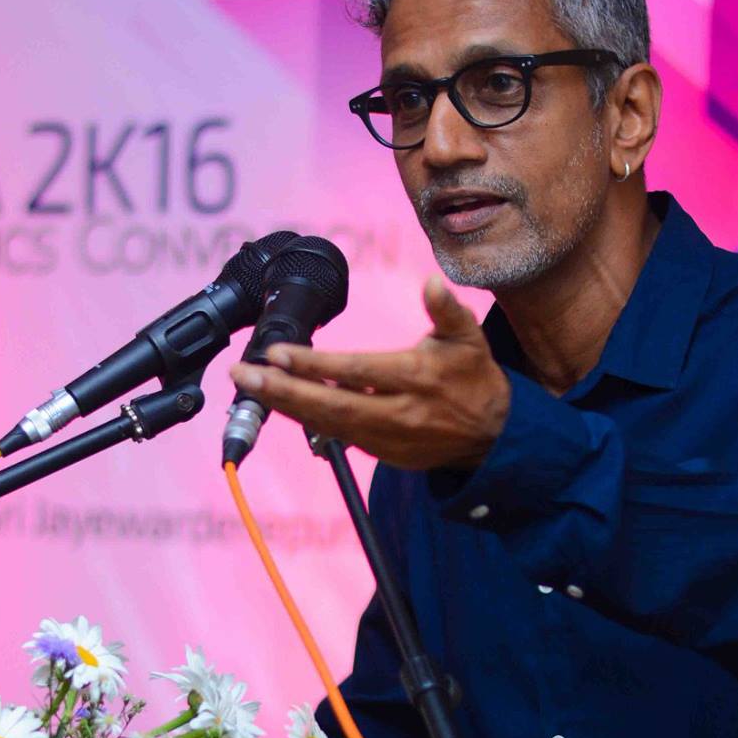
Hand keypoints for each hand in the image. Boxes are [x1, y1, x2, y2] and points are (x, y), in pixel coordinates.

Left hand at [229, 274, 511, 469]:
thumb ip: (446, 310)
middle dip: (282, 390)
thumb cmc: (474, 378)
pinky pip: (337, 435)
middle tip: (243, 374)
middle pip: (330, 405)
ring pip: (328, 424)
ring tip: (250, 386)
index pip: (355, 371)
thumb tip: (430, 283)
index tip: (277, 352)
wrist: (493, 437)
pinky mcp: (383, 454)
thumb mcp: (468, 338)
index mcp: (416, 378)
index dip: (313, 364)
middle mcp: (398, 413)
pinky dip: (307, 419)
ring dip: (286, 406)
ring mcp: (388, 438)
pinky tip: (280, 402)